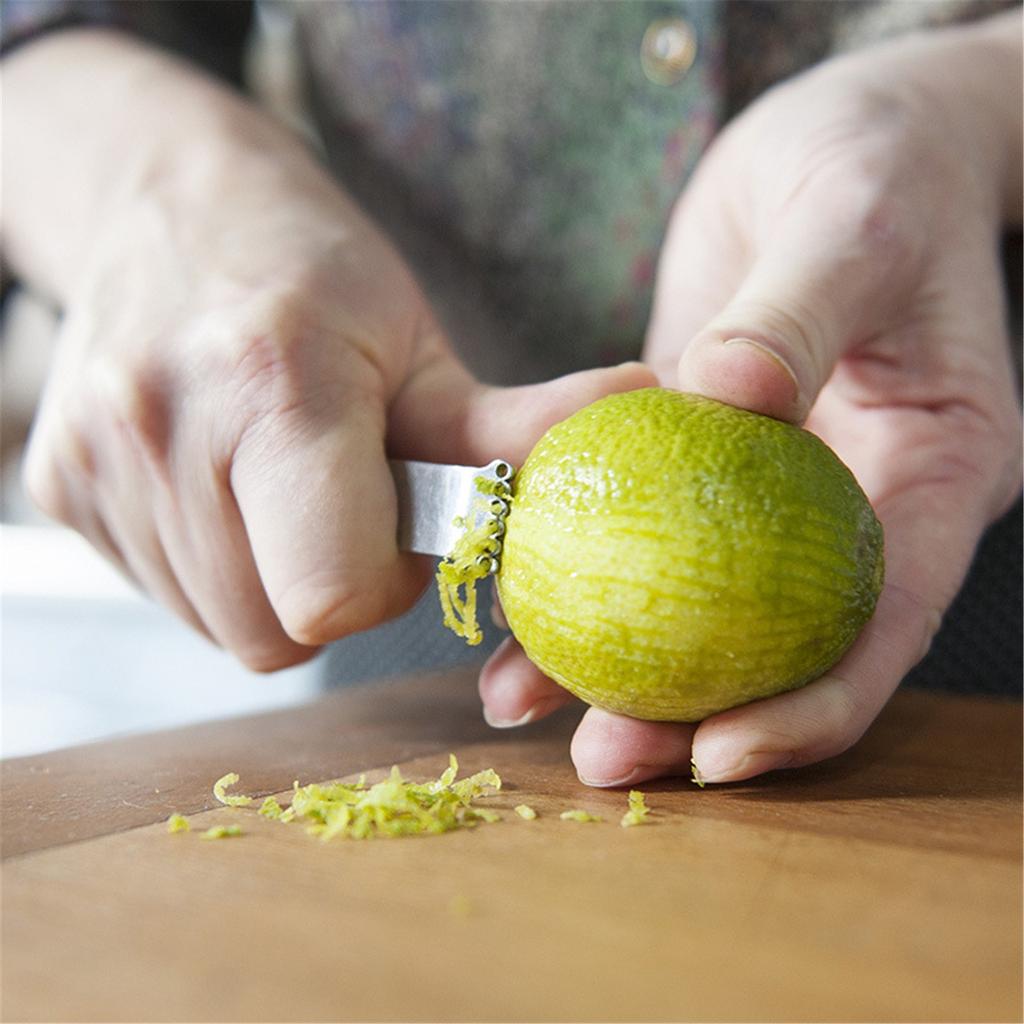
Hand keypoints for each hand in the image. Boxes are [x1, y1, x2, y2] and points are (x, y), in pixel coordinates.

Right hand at [13, 31, 656, 669]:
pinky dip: (216, 563)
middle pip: (271, 633)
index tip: (396, 529)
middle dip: (327, 591)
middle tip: (342, 505)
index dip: (379, 587)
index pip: (331, 596)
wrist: (165, 206)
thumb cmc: (312, 274)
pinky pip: (167, 593)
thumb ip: (512, 423)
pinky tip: (228, 485)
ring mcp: (96, 463)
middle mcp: (164, 428)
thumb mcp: (421, 344)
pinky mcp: (58, 486)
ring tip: (284, 484)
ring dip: (272, 579)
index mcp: (275, 386)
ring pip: (217, 624)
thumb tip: (645, 412)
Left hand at [480, 14, 1021, 783]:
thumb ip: (799, 311)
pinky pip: (639, 533)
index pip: (883, 624)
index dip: (810, 705)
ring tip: (522, 706)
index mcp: (929, 475)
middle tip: (603, 761)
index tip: (721, 752)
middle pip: (780, 646)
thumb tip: (730, 397)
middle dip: (696, 717)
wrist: (841, 142)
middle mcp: (850, 504)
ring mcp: (769, 489)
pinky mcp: (698, 458)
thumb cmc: (879, 169)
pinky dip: (580, 571)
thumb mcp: (853, 223)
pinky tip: (506, 612)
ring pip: (698, 606)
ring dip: (616, 667)